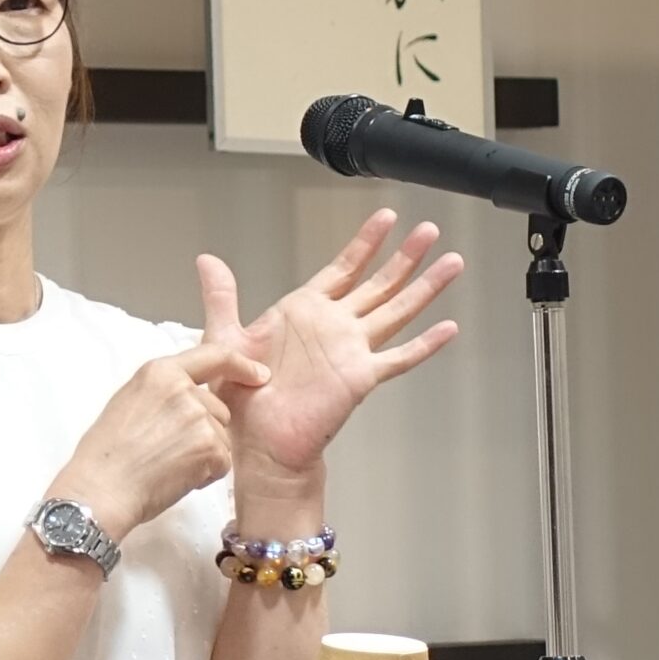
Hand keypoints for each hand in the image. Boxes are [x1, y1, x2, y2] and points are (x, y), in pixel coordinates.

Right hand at [63, 343, 269, 535]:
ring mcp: (199, 417)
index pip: (213, 356)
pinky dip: (206, 474)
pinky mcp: (210, 447)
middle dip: (205, 431)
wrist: (102, 488)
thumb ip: (163, 391)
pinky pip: (222, 462)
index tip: (258, 374)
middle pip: (218, 409)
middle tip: (169, 450)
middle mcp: (183, 388)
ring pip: (222, 438)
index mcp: (160, 371)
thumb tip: (190, 396)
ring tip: (167, 465)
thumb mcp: (129, 401)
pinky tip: (176, 478)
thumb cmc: (106, 453)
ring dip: (205, 454)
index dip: (241, 365)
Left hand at [197, 209, 462, 479]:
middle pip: (379, 283)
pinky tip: (447, 329)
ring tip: (451, 263)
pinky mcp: (360, 377)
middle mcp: (334, 327)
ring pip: (396, 311)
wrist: (255, 441)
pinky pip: (399, 358)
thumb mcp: (224, 336)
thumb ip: (221, 296)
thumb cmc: (240, 397)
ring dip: (424, 288)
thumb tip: (207, 259)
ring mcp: (351, 350)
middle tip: (429, 231)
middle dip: (405, 256)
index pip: (343, 268)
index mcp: (304, 312)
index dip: (366, 243)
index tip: (385, 218)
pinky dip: (425, 345)